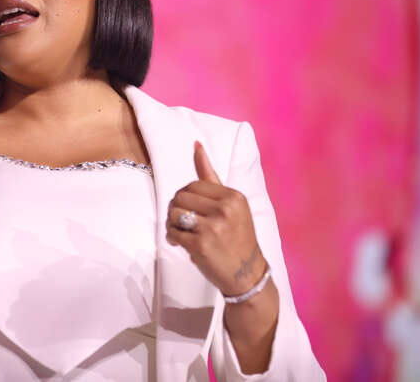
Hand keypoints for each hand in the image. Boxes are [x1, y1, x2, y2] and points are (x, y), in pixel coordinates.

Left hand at [165, 140, 267, 295]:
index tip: (190, 210)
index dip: (185, 198)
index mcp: (233, 196)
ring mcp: (213, 227)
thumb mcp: (231, 205)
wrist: (247, 273)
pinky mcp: (201, 244)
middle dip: (176, 209)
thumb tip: (196, 144)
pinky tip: (180, 243)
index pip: (193, 185)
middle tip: (183, 222)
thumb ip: (211, 176)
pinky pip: (173, 232)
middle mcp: (225, 209)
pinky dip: (172, 238)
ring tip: (181, 232)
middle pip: (180, 197)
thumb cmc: (236, 237)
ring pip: (174, 213)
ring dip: (172, 224)